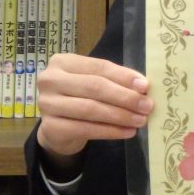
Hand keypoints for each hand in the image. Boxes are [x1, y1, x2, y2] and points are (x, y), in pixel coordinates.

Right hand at [36, 53, 152, 165]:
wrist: (58, 128)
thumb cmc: (81, 98)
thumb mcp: (95, 83)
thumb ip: (115, 81)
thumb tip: (143, 87)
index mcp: (63, 62)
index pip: (99, 67)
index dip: (124, 77)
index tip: (145, 86)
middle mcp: (50, 80)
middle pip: (94, 87)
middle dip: (125, 97)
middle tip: (147, 106)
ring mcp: (47, 104)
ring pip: (90, 109)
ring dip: (120, 115)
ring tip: (141, 120)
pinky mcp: (50, 127)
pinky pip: (85, 129)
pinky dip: (110, 131)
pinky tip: (127, 132)